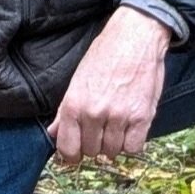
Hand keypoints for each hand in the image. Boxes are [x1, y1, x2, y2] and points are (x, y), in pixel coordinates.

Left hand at [48, 5, 171, 166]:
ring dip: (114, 144)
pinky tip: (130, 129)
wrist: (135, 37)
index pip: (67, 148)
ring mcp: (118, 117)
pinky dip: (132, 142)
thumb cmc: (105, 55)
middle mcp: (94, 113)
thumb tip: (53, 133)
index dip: (71, 156)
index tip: (76, 155)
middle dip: (95, 145)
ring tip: (116, 126)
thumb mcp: (78, 80)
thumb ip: (64, 111)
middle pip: (91, 152)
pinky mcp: (141, 117)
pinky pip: (134, 147)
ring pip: (113, 152)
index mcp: (73, 105)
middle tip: (101, 130)